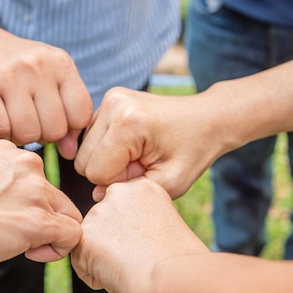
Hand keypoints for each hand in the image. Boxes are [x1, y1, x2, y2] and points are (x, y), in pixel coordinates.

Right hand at [0, 22, 92, 159]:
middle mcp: (37, 65)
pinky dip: (0, 133)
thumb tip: (71, 152)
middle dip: (43, 135)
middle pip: (55, 129)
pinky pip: (1, 130)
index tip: (52, 120)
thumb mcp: (48, 79)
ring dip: (20, 136)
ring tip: (13, 121)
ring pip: (28, 133)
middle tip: (30, 122)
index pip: (81, 114)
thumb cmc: (16, 67)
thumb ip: (66, 113)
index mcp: (60, 62)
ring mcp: (9, 74)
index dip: (69, 127)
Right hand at [0, 140, 82, 269]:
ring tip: (18, 246)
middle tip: (12, 236)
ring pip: (68, 216)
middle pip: (56, 197)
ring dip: (49, 235)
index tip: (4, 219)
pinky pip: (72, 236)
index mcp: (7, 151)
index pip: (37, 180)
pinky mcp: (38, 219)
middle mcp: (27, 163)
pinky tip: (30, 254)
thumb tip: (9, 209)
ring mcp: (34, 190)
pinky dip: (57, 250)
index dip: (26, 205)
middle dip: (42, 220)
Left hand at [70, 177, 207, 292]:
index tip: (150, 247)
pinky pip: (81, 262)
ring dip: (103, 258)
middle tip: (139, 260)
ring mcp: (98, 213)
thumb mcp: (164, 227)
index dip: (134, 234)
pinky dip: (95, 276)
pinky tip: (119, 277)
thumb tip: (122, 236)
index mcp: (143, 188)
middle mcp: (118, 193)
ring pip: (91, 241)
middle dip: (113, 243)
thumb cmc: (181, 265)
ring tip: (131, 269)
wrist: (174, 279)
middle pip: (104, 222)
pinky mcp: (84, 236)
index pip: (123, 209)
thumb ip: (140, 221)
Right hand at [74, 87, 222, 199]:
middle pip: (84, 160)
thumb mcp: (170, 182)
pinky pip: (91, 137)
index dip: (120, 181)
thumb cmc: (193, 151)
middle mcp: (113, 104)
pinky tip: (132, 144)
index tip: (146, 171)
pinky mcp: (108, 99)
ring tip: (139, 154)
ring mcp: (109, 98)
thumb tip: (96, 194)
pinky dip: (108, 147)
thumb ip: (130, 192)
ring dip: (108, 159)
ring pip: (84, 149)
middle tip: (142, 164)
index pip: (95, 172)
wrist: (208, 118)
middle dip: (111, 170)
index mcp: (128, 123)